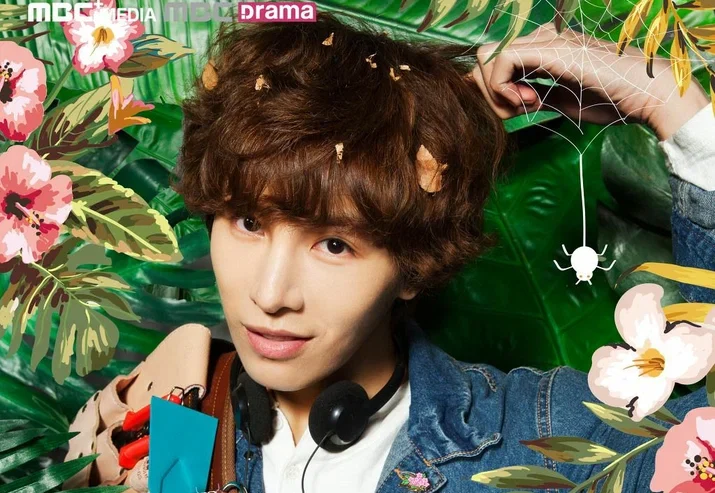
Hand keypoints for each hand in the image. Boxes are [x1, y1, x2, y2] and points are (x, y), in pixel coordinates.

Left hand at [471, 22, 709, 139]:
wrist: (644, 94)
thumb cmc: (610, 100)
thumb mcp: (560, 102)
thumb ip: (532, 97)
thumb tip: (507, 101)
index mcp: (544, 49)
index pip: (496, 62)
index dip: (493, 90)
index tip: (515, 110)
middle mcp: (541, 39)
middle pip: (487, 58)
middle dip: (489, 92)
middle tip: (516, 110)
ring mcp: (545, 39)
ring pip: (489, 56)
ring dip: (495, 90)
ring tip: (524, 105)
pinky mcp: (548, 47)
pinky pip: (502, 59)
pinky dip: (502, 86)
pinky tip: (526, 101)